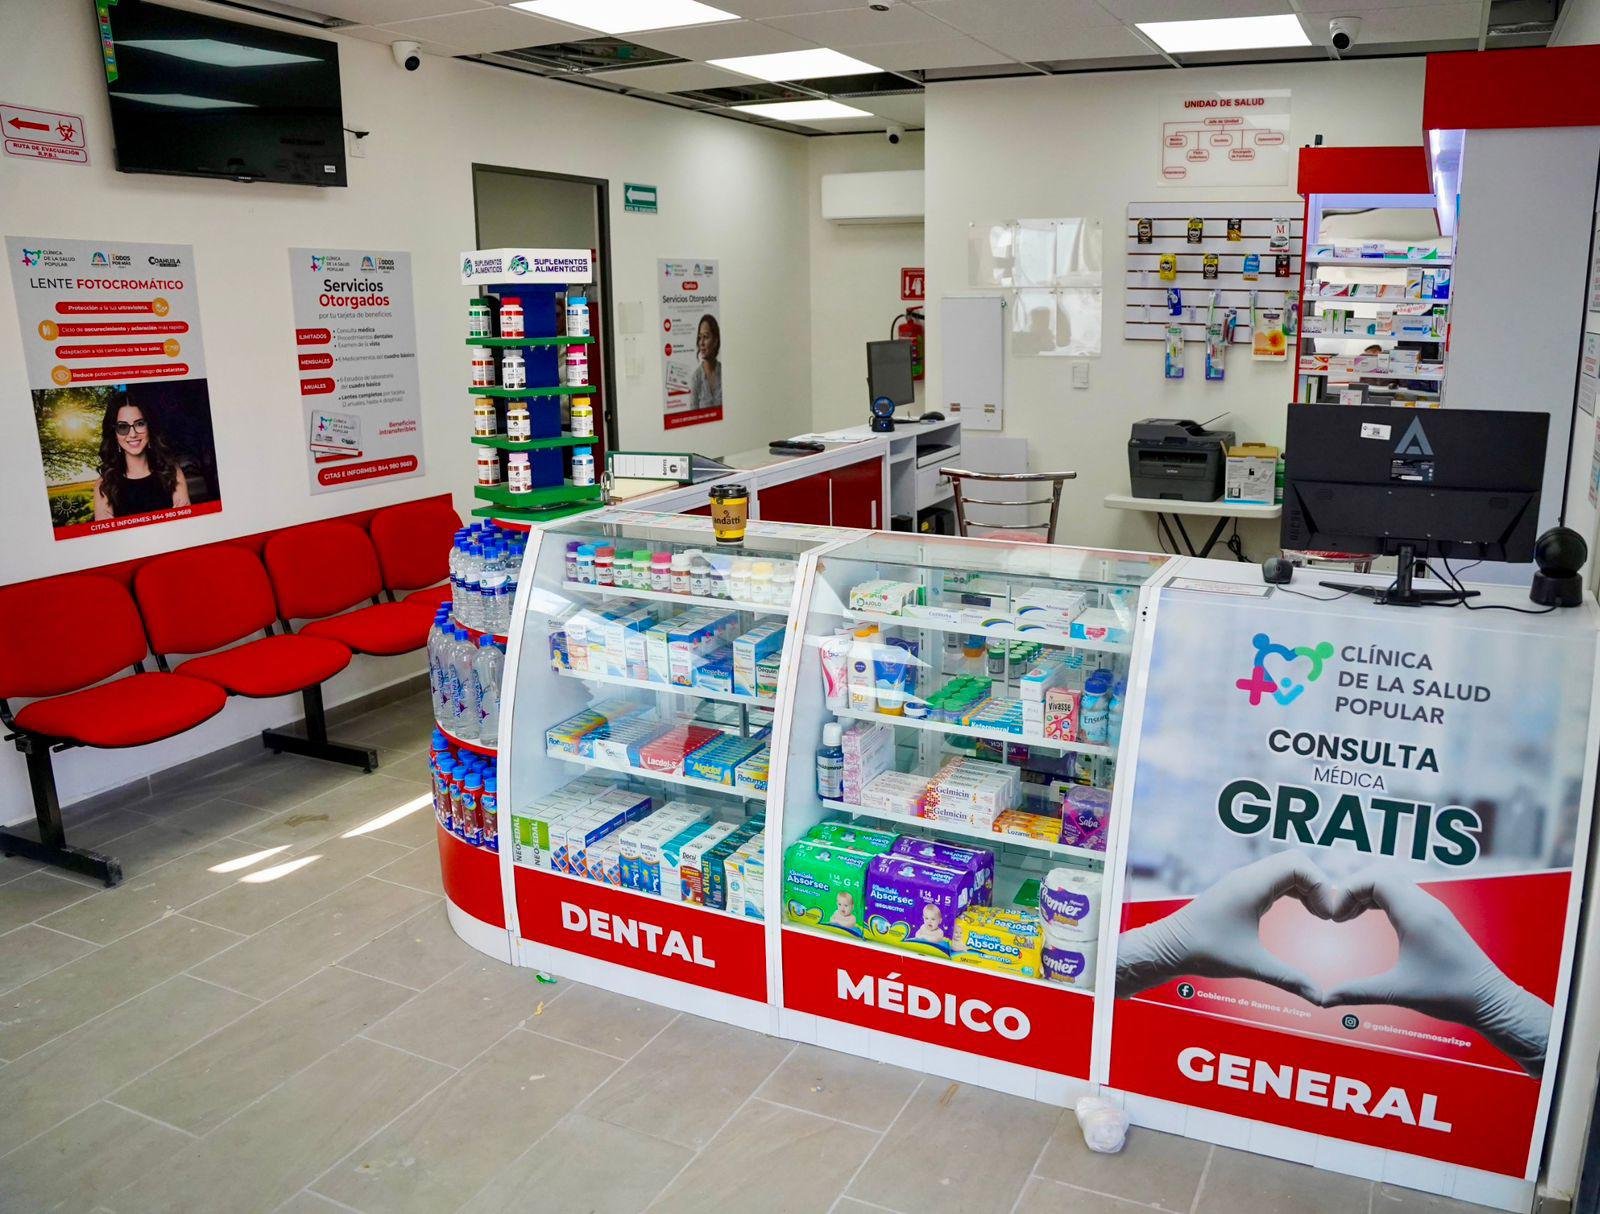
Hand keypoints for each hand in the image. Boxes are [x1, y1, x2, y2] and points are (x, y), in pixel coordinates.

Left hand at [1116, 851, 1340, 1003]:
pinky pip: (1276, 878)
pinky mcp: (1241, 889)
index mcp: (1251, 885)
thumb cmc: (1205, 951)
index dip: (1321, 885)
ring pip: (1286, 869)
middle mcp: (1248, 876)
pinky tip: (1302, 912)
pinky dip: (1294, 890)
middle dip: (1318, 884)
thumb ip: (1289, 979)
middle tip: (1326, 916)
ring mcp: (1244, 881)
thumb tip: (1321, 998)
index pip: (1298, 864)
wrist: (1170, 946)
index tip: (1328, 916)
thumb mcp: (1251, 965)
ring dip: (1307, 887)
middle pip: (1296, 862)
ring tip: (1319, 916)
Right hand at [1321, 870, 1550, 1075]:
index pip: (1374, 878)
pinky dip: (1383, 900)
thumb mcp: (1397, 991)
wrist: (1491, 1001)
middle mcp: (1426, 904)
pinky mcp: (1438, 918)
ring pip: (1393, 883)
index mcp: (1415, 914)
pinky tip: (1373, 919)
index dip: (1347, 891)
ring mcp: (1434, 909)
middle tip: (1339, 915)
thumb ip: (1357, 992)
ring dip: (1368, 893)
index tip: (1335, 916)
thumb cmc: (1449, 994)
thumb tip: (1324, 1000)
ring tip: (1350, 917)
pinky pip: (1404, 894)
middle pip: (1381, 875)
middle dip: (1353, 889)